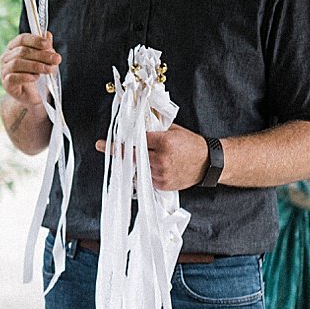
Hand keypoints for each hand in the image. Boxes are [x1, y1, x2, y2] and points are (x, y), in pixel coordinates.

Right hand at [0, 32, 60, 107]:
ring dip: (36, 65)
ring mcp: (4, 70)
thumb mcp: (44, 60)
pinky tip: (36, 77)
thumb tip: (48, 35)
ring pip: (17, 63)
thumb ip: (45, 48)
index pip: (22, 39)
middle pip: (22, 51)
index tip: (48, 45)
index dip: (35, 40)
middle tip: (56, 59)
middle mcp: (6, 57)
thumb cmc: (37, 75)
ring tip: (49, 69)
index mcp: (14, 47)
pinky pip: (13, 77)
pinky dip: (26, 76)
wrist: (32, 96)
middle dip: (42, 55)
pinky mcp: (6, 83)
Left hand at [94, 125, 208, 190]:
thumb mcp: (174, 130)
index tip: (101, 144)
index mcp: (164, 142)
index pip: (135, 142)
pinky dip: (143, 172)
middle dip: (119, 153)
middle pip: (132, 156)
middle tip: (103, 147)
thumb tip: (136, 124)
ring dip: (133, 162)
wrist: (209, 163)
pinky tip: (147, 166)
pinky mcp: (162, 184)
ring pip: (137, 168)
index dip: (118, 143)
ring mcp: (161, 174)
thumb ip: (154, 128)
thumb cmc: (191, 144)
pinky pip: (145, 178)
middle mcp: (161, 159)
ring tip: (139, 157)